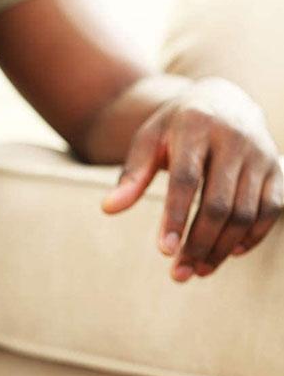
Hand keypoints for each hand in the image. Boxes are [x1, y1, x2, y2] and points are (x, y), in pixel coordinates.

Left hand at [102, 77, 282, 280]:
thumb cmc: (174, 128)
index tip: (163, 252)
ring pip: (245, 211)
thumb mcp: (148, 141)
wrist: (221, 100)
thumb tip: (108, 209)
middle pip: (218, 203)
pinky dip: (253, 235)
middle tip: (178, 274)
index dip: (175, 218)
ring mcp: (260, 152)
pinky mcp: (277, 167)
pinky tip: (229, 254)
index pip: (186, 180)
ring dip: (221, 247)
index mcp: (196, 126)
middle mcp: (234, 137)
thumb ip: (132, 175)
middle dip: (198, 244)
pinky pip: (271, 208)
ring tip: (198, 271)